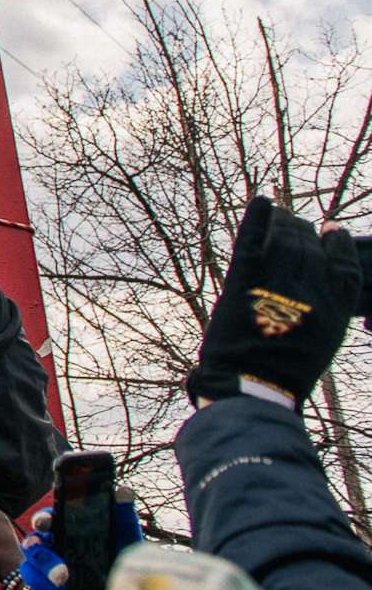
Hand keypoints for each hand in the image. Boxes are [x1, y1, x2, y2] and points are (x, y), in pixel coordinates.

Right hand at [19, 498, 143, 589]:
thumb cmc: (123, 564)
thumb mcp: (127, 540)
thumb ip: (122, 516)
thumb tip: (123, 491)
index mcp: (66, 532)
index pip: (47, 521)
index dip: (42, 520)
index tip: (45, 524)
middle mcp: (54, 552)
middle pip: (33, 547)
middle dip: (42, 557)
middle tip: (61, 571)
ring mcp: (50, 577)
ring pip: (30, 573)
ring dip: (43, 581)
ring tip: (63, 588)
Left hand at [188, 199, 362, 404]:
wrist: (251, 388)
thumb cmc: (283, 370)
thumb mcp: (320, 341)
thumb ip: (324, 309)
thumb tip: (320, 281)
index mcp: (335, 312)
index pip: (345, 267)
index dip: (339, 244)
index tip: (332, 229)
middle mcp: (311, 296)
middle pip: (312, 250)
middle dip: (305, 233)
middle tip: (296, 224)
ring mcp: (277, 288)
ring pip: (286, 243)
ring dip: (284, 224)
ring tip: (281, 216)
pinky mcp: (244, 285)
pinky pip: (253, 243)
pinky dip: (258, 218)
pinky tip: (263, 201)